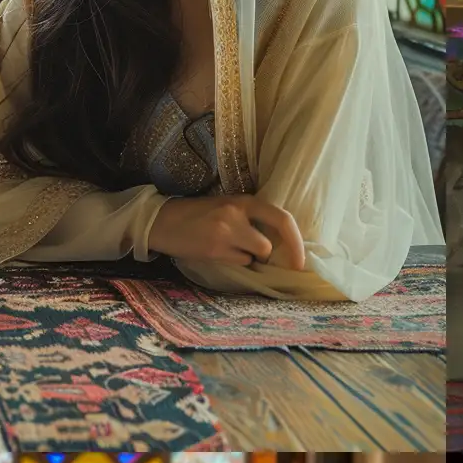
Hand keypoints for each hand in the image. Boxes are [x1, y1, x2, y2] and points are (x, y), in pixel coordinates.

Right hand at [151, 195, 307, 272]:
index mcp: (243, 200)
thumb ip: (250, 219)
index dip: (296, 242)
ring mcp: (225, 232)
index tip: (300, 261)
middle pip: (267, 246)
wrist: (161, 220)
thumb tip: (277, 243)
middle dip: (261, 254)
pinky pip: (237, 263)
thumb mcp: (227, 207)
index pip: (282, 219)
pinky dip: (232, 261)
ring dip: (245, 257)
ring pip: (252, 256)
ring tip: (226, 247)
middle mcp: (237, 214)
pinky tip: (215, 251)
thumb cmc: (197, 215)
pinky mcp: (214, 249)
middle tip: (254, 256)